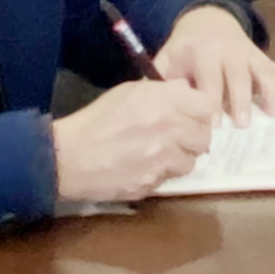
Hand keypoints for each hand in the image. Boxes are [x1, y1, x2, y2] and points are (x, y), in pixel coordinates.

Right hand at [51, 79, 220, 201]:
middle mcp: (169, 130)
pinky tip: (143, 166)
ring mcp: (162, 160)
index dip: (201, 112)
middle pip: (204, 137)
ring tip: (159, 153)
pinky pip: (169, 179)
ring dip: (179, 158)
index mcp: (164, 103)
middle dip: (193, 137)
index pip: (207, 107)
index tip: (192, 115)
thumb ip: (163, 91)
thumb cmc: (96, 119)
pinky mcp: (152, 183)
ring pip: (190, 161)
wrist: (67, 157)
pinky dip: (161, 173)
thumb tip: (187, 90)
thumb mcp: (129, 92)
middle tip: (178, 137)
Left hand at [157, 3, 274, 124]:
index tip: (213, 125)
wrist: (206, 20)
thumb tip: (158, 106)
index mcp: (202, 52)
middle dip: (241, 100)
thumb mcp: (168, 58)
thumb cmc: (184, 49)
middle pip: (237, 76)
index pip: (208, 78)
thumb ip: (164, 80)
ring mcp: (248, 54)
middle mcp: (228, 51)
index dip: (211, 100)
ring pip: (262, 71)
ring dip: (270, 92)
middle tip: (244, 124)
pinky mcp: (262, 57)